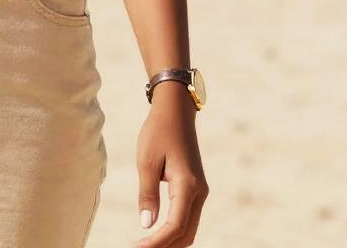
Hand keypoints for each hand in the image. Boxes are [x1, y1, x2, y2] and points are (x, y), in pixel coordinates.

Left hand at [134, 82, 208, 247]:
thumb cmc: (158, 132)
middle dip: (165, 246)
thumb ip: (147, 194)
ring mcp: (200, 191)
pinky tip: (157, 231)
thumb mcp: (146, 160)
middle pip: (185, 233)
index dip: (157, 242)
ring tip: (146, 244)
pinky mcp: (196, 188)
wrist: (175, 112)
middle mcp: (199, 192)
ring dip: (170, 240)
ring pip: (189, 228)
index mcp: (187, 185)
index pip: (174, 226)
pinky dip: (175, 229)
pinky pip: (188, 217)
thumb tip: (146, 225)